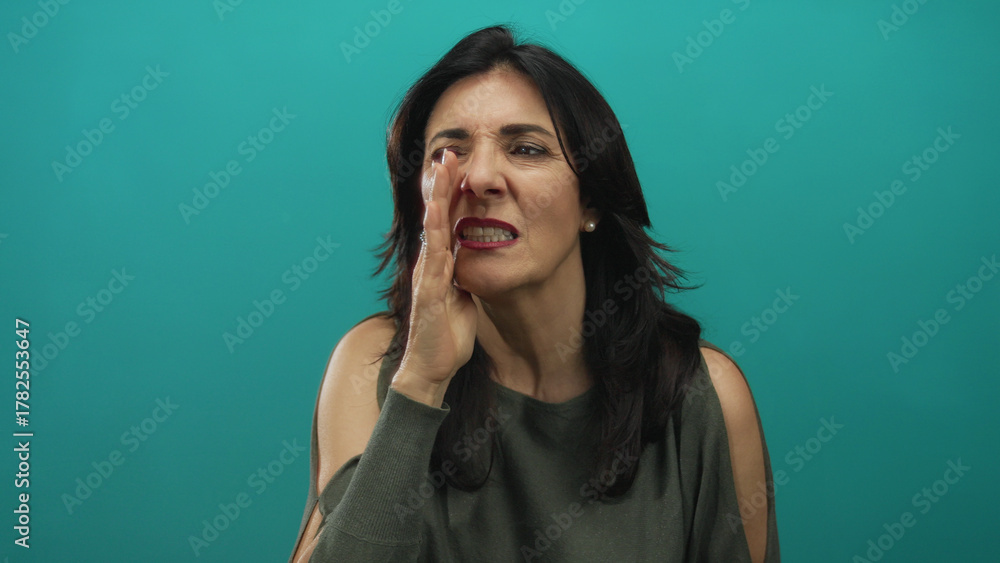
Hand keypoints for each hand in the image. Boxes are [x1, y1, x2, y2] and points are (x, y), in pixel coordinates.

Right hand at [393, 149, 476, 400]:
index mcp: (441, 263)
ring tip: (439, 168)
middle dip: (441, 183)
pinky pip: (433, 253)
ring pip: (431, 227)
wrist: (433, 366)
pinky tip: (437, 210)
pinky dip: (434, 229)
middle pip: (435, 215)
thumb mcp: (462, 296)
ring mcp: (427, 273)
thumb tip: (473, 258)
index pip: (446, 219)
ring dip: (436, 196)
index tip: (456, 163)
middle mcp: (430, 262)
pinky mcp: (428, 288)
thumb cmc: (448, 333)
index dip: (450, 192)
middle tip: (446, 151)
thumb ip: (464, 274)